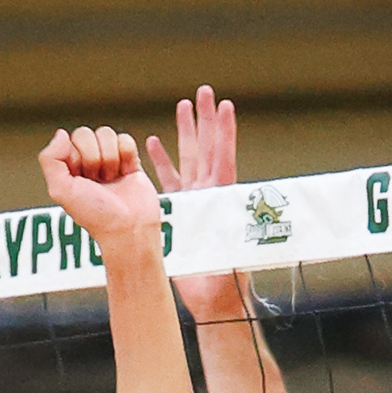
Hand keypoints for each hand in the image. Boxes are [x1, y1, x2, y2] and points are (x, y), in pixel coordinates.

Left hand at [38, 124, 161, 254]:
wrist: (127, 227)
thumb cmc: (95, 215)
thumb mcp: (60, 190)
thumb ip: (50, 159)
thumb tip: (61, 133)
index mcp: (69, 169)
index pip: (68, 140)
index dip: (76, 157)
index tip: (82, 179)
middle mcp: (87, 163)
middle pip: (86, 134)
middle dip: (93, 157)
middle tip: (97, 180)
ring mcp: (109, 160)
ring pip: (106, 133)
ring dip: (110, 158)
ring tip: (111, 179)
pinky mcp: (129, 160)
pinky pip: (126, 139)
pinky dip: (127, 155)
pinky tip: (125, 172)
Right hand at [145, 85, 249, 322]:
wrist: (213, 300)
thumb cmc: (224, 280)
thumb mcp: (231, 253)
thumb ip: (231, 234)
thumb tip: (239, 218)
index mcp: (222, 200)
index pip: (223, 159)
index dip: (224, 133)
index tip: (225, 106)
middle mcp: (209, 195)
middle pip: (207, 149)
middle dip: (205, 120)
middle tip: (204, 92)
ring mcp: (195, 201)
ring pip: (188, 159)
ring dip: (186, 133)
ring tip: (183, 105)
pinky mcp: (181, 212)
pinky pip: (169, 181)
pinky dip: (161, 162)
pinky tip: (152, 143)